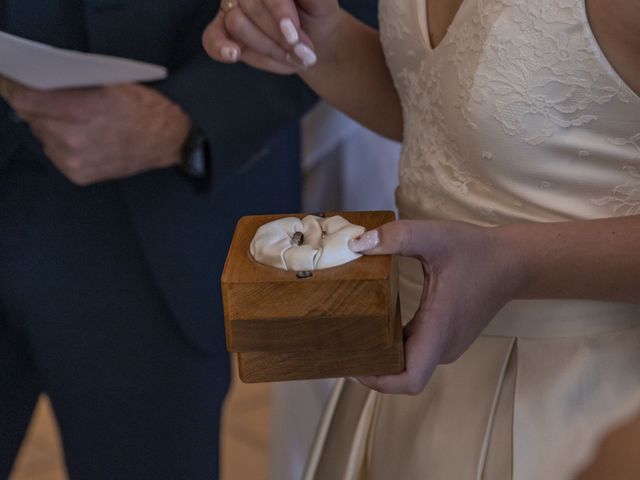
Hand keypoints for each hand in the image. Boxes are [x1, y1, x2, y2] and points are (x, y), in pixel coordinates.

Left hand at [0, 77, 190, 185]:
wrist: (169, 140)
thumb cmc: (144, 109)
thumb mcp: (108, 83)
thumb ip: (68, 83)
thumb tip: (34, 81)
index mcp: (83, 109)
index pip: (25, 99)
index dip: (13, 87)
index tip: (10, 81)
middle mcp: (74, 138)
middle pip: (30, 116)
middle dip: (37, 105)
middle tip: (55, 99)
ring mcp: (75, 160)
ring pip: (41, 134)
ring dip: (49, 125)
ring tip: (77, 121)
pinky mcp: (77, 175)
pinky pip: (53, 152)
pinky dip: (61, 143)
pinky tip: (83, 139)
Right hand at [202, 0, 340, 73]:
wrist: (316, 38)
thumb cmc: (316, 13)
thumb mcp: (319, 0)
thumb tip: (291, 0)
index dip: (278, 12)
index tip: (294, 35)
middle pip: (249, 9)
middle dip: (279, 37)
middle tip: (303, 50)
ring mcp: (231, 9)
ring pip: (238, 26)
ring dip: (269, 48)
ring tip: (291, 56)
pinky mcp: (223, 32)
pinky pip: (211, 38)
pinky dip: (220, 47)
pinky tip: (233, 54)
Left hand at [348, 220, 525, 394]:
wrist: (514, 262)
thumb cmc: (477, 251)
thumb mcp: (434, 236)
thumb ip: (396, 237)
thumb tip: (356, 244)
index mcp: (439, 330)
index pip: (409, 379)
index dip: (378, 380)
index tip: (352, 365)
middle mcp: (444, 345)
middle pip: (402, 375)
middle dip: (370, 368)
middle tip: (338, 348)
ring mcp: (447, 344)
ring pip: (409, 365)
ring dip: (381, 358)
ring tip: (349, 338)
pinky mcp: (447, 337)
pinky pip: (415, 352)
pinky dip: (393, 347)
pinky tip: (374, 328)